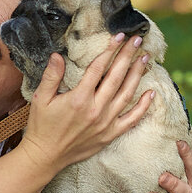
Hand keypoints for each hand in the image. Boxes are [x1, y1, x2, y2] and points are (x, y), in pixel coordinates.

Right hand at [18, 33, 153, 174]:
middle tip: (138, 40)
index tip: (119, 37)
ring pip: (127, 94)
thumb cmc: (41, 126)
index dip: (110, 50)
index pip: (98, 68)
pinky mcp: (110, 134)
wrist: (46, 156)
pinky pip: (131, 119)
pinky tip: (151, 93)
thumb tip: (58, 55)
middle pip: (116, 77)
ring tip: (145, 58)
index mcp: (79, 98)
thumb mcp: (40, 99)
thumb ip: (51, 76)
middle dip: (128, 56)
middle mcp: (96, 109)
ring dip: (137, 74)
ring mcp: (105, 123)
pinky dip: (143, 107)